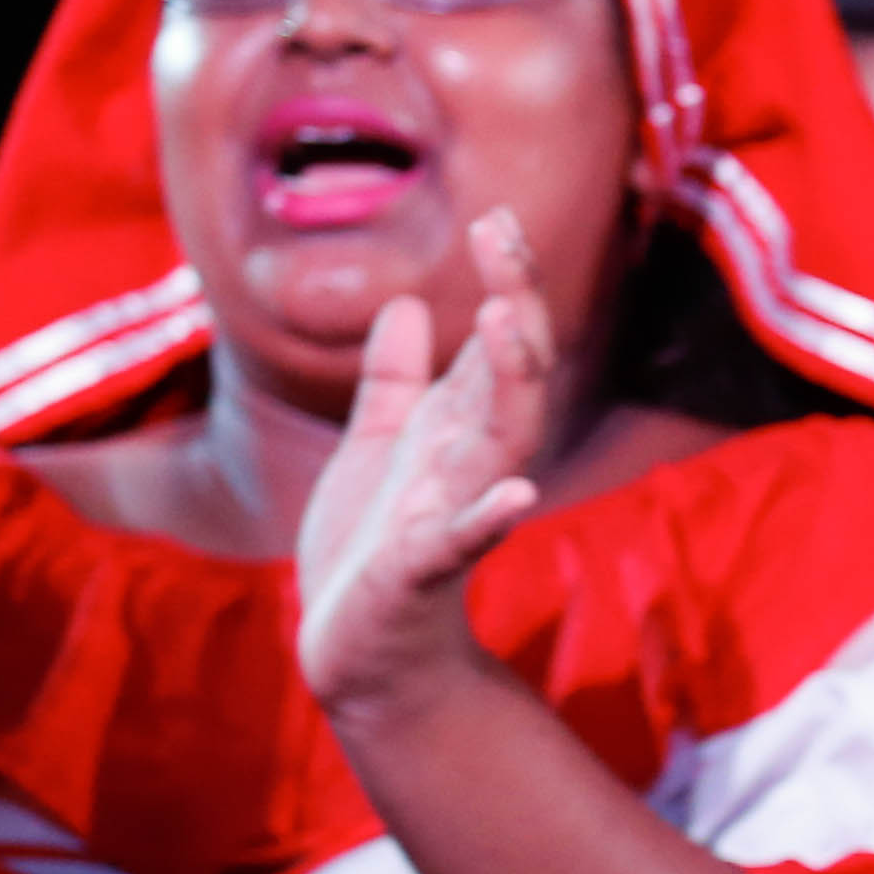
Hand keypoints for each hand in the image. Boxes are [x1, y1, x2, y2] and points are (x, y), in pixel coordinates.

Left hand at [296, 209, 557, 722]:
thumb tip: (406, 308)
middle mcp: (467, 464)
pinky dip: (488, 520)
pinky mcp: (422, 572)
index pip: (498, 344)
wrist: (356, 655)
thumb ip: (394, 382)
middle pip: (513, 375)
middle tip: (503, 236)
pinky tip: (517, 499)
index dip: (504, 282)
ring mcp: (452, 515)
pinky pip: (462, 543)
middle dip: (515, 306)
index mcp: (455, 430)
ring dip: (510, 386)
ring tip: (508, 324)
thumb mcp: (376, 448)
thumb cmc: (370, 551)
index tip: (497, 218)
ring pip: (500, 444)